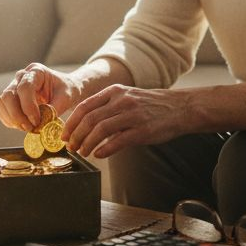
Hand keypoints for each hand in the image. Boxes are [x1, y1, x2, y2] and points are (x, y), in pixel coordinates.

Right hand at [0, 63, 79, 131]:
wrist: (64, 90)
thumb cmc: (66, 91)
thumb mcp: (66, 98)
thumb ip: (54, 109)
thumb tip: (41, 124)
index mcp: (37, 71)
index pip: (24, 87)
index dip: (28, 106)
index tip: (36, 121)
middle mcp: (22, 76)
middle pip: (8, 95)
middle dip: (17, 115)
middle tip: (30, 128)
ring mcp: (14, 87)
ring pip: (2, 103)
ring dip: (12, 119)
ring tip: (27, 128)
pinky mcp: (10, 99)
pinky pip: (3, 111)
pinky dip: (10, 121)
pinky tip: (23, 126)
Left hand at [62, 85, 189, 157]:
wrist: (181, 107)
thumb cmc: (152, 106)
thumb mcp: (128, 97)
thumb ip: (108, 107)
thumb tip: (86, 126)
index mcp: (115, 91)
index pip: (84, 106)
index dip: (71, 122)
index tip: (64, 135)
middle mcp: (122, 101)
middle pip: (89, 119)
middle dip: (76, 135)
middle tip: (71, 147)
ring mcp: (132, 115)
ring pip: (100, 130)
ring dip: (87, 144)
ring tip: (83, 152)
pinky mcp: (143, 130)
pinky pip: (118, 141)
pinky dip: (105, 149)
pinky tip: (99, 154)